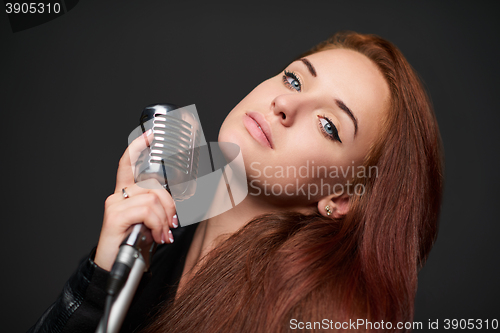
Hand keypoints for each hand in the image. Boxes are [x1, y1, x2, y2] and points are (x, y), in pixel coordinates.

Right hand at [94, 130, 177, 270]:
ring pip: (153, 198)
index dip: (139, 146)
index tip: (151, 134)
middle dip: (170, 204)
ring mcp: (115, 203)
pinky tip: (154, 235)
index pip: (130, 163)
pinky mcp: (115, 215)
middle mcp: (119, 194)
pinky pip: (147, 209)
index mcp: (127, 193)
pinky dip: (156, 223)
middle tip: (171, 223)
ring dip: (163, 219)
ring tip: (161, 234)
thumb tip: (176, 206)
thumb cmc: (134, 246)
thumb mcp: (150, 223)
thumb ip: (158, 209)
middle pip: (153, 184)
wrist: (115, 269)